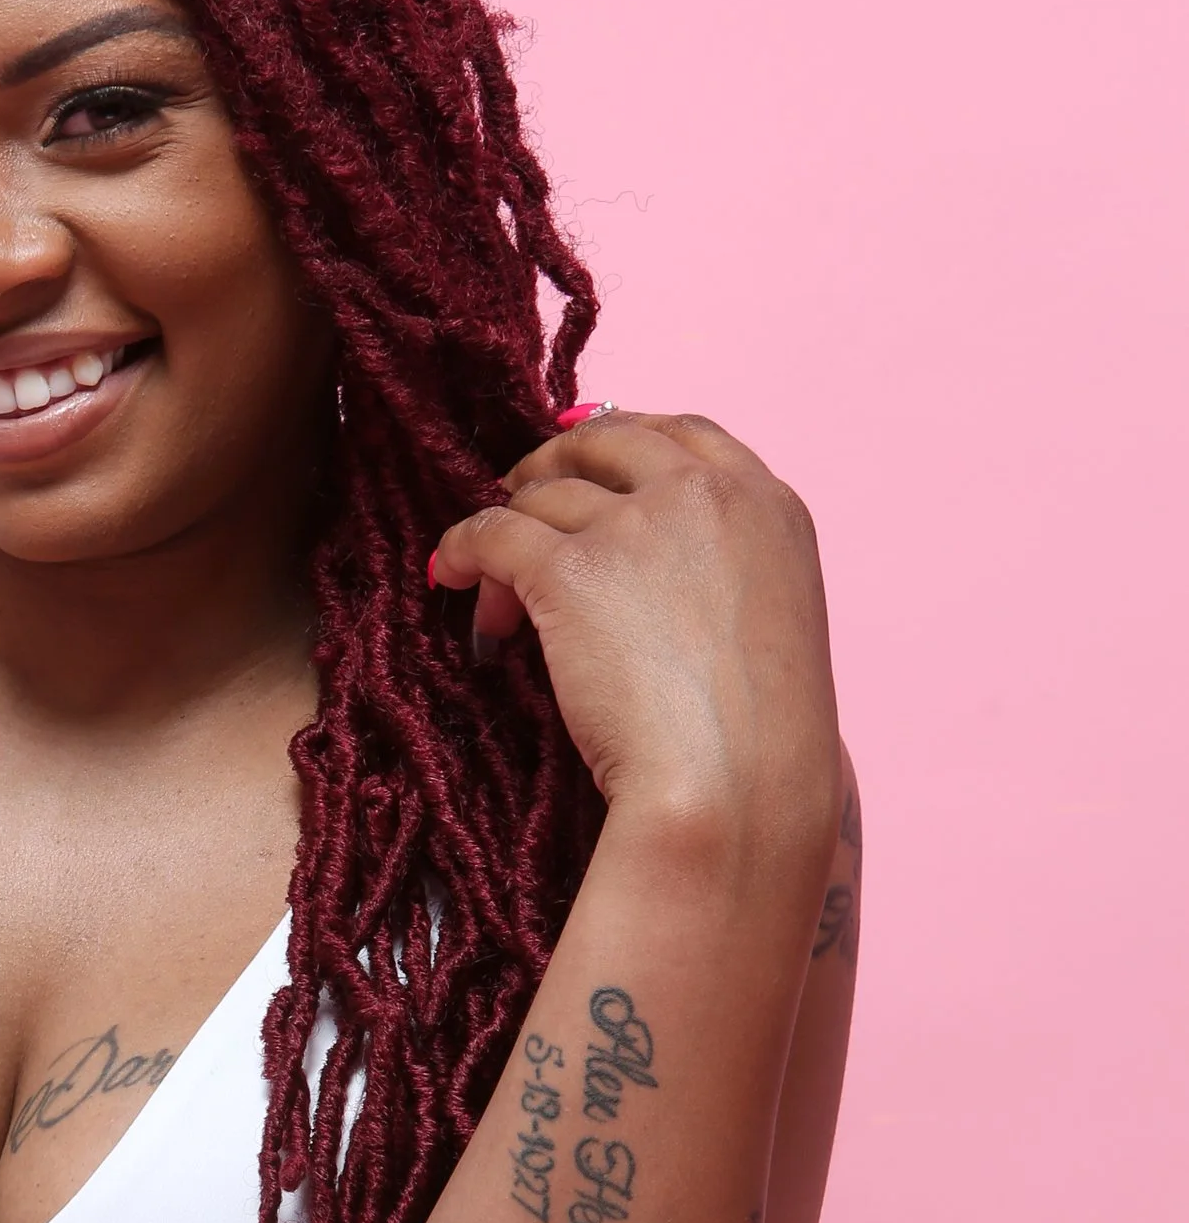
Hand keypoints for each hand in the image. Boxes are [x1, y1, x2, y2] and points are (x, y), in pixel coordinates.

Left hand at [429, 408, 842, 844]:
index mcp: (769, 505)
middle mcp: (705, 495)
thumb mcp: (771, 626)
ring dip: (513, 535)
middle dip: (556, 467)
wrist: (736, 786)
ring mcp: (637, 525)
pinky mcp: (570, 569)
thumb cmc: (760, 742)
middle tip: (523, 499)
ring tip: (497, 595)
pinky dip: (463, 549)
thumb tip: (642, 569)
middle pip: (606, 444)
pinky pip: (492, 533)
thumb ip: (723, 572)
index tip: (587, 458)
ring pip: (544, 497)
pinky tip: (452, 576)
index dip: (625, 440)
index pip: (684, 436)